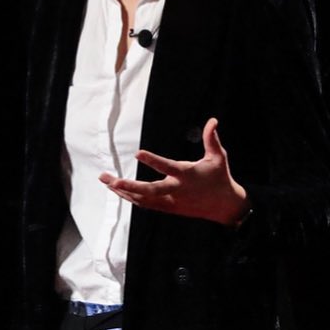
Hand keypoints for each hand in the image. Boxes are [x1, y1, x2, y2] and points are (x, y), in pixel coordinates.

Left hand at [98, 118, 250, 226]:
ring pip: (143, 199)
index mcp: (188, 175)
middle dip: (131, 186)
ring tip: (105, 180)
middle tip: (113, 179)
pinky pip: (146, 204)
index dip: (153, 161)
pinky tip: (117, 190)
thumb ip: (212, 139)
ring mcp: (171, 202)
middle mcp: (177, 190)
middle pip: (151, 191)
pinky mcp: (168, 208)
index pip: (168, 167)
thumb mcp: (218, 157)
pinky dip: (130, 198)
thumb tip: (213, 120)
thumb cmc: (219, 177)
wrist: (224, 206)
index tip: (138, 153)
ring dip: (123, 191)